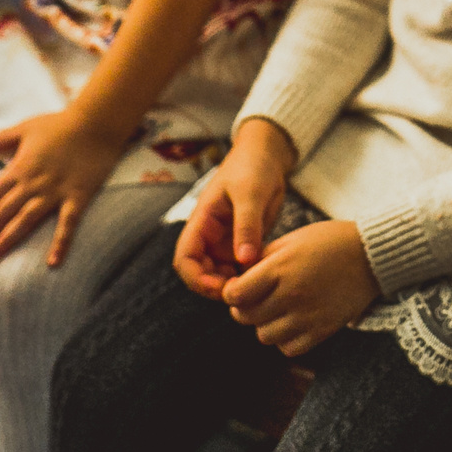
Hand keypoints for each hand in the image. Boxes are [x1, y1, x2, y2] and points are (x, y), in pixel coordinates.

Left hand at [0, 108, 120, 266]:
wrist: (96, 122)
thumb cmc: (59, 124)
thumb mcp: (23, 128)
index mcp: (20, 167)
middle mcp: (34, 183)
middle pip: (5, 211)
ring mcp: (55, 192)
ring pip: (26, 220)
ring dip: (8, 239)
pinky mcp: (78, 197)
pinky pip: (67, 224)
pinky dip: (60, 244)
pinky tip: (53, 263)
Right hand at [174, 118, 292, 298]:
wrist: (267, 157)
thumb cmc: (252, 168)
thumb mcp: (250, 193)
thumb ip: (247, 225)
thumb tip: (244, 260)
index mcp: (202, 222)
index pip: (185, 259)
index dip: (196, 279)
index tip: (220, 286)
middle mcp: (210, 236)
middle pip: (200, 274)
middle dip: (215, 288)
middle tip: (243, 294)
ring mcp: (226, 242)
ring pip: (220, 275)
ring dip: (233, 285)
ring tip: (256, 288)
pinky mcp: (243, 245)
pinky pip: (240, 269)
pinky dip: (247, 278)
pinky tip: (264, 279)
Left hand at [221, 219, 377, 356]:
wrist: (371, 256)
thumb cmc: (328, 242)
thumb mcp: (290, 241)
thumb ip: (261, 261)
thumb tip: (237, 280)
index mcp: (280, 268)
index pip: (235, 295)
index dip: (231, 293)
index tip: (238, 288)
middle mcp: (291, 295)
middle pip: (245, 317)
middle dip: (244, 308)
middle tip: (256, 298)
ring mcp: (307, 316)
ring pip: (264, 336)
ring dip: (264, 324)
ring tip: (276, 309)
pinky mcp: (322, 331)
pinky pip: (288, 349)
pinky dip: (284, 340)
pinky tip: (292, 322)